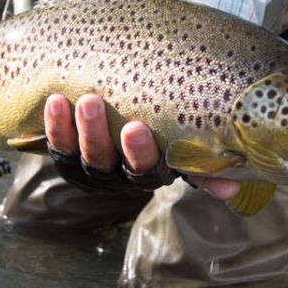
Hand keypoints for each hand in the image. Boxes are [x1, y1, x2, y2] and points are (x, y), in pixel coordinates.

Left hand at [44, 93, 239, 198]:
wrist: (134, 104)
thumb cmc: (170, 125)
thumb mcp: (190, 142)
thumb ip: (208, 161)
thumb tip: (232, 187)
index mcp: (153, 171)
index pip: (148, 171)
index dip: (140, 154)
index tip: (135, 128)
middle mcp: (118, 174)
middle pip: (106, 164)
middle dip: (100, 138)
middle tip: (94, 104)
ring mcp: (90, 164)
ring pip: (79, 157)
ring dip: (75, 130)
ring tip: (75, 100)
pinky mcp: (67, 152)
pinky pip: (58, 145)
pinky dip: (55, 125)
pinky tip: (55, 101)